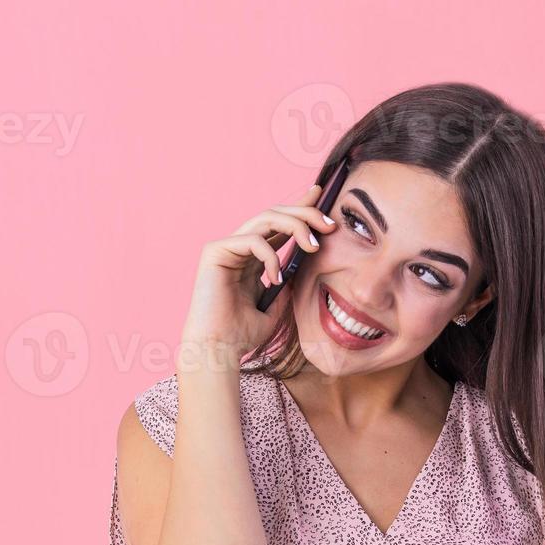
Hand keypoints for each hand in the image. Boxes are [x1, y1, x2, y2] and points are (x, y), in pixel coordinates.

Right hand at [178, 181, 337, 362]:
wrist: (219, 349)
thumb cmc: (243, 333)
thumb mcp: (278, 303)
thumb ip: (289, 279)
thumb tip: (308, 260)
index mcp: (254, 256)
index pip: (280, 223)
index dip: (301, 206)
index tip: (322, 194)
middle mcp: (240, 246)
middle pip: (276, 213)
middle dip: (306, 213)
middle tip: (330, 225)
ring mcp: (226, 246)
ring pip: (266, 218)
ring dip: (296, 226)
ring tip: (314, 245)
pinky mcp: (215, 251)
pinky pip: (252, 240)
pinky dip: (270, 257)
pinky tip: (275, 278)